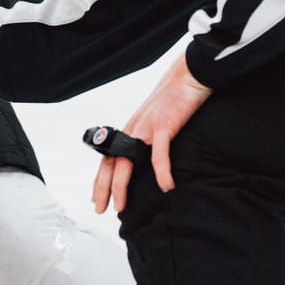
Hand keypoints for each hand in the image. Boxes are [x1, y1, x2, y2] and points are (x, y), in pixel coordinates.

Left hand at [93, 52, 212, 214]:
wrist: (187, 76)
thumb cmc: (175, 98)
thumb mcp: (157, 120)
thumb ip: (150, 138)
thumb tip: (151, 158)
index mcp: (131, 130)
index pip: (108, 158)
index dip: (101, 179)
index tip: (97, 198)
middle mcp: (133, 130)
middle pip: (110, 164)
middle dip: (103, 189)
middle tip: (100, 209)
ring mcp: (146, 129)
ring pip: (126, 163)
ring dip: (121, 187)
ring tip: (121, 205)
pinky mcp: (163, 126)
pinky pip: (159, 155)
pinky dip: (162, 173)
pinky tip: (166, 187)